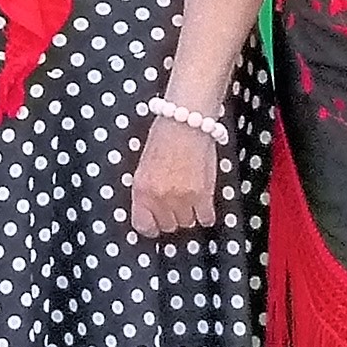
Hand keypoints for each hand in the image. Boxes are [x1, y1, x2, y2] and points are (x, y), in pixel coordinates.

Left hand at [129, 115, 221, 236]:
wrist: (186, 121)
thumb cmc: (164, 137)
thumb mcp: (143, 166)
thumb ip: (147, 191)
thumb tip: (153, 210)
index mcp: (141, 190)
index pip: (143, 225)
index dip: (151, 226)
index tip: (156, 222)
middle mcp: (160, 198)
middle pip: (168, 225)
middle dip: (171, 216)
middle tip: (176, 202)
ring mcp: (182, 198)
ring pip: (187, 223)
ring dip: (189, 213)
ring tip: (190, 197)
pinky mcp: (203, 195)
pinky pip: (206, 219)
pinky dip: (205, 213)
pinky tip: (203, 203)